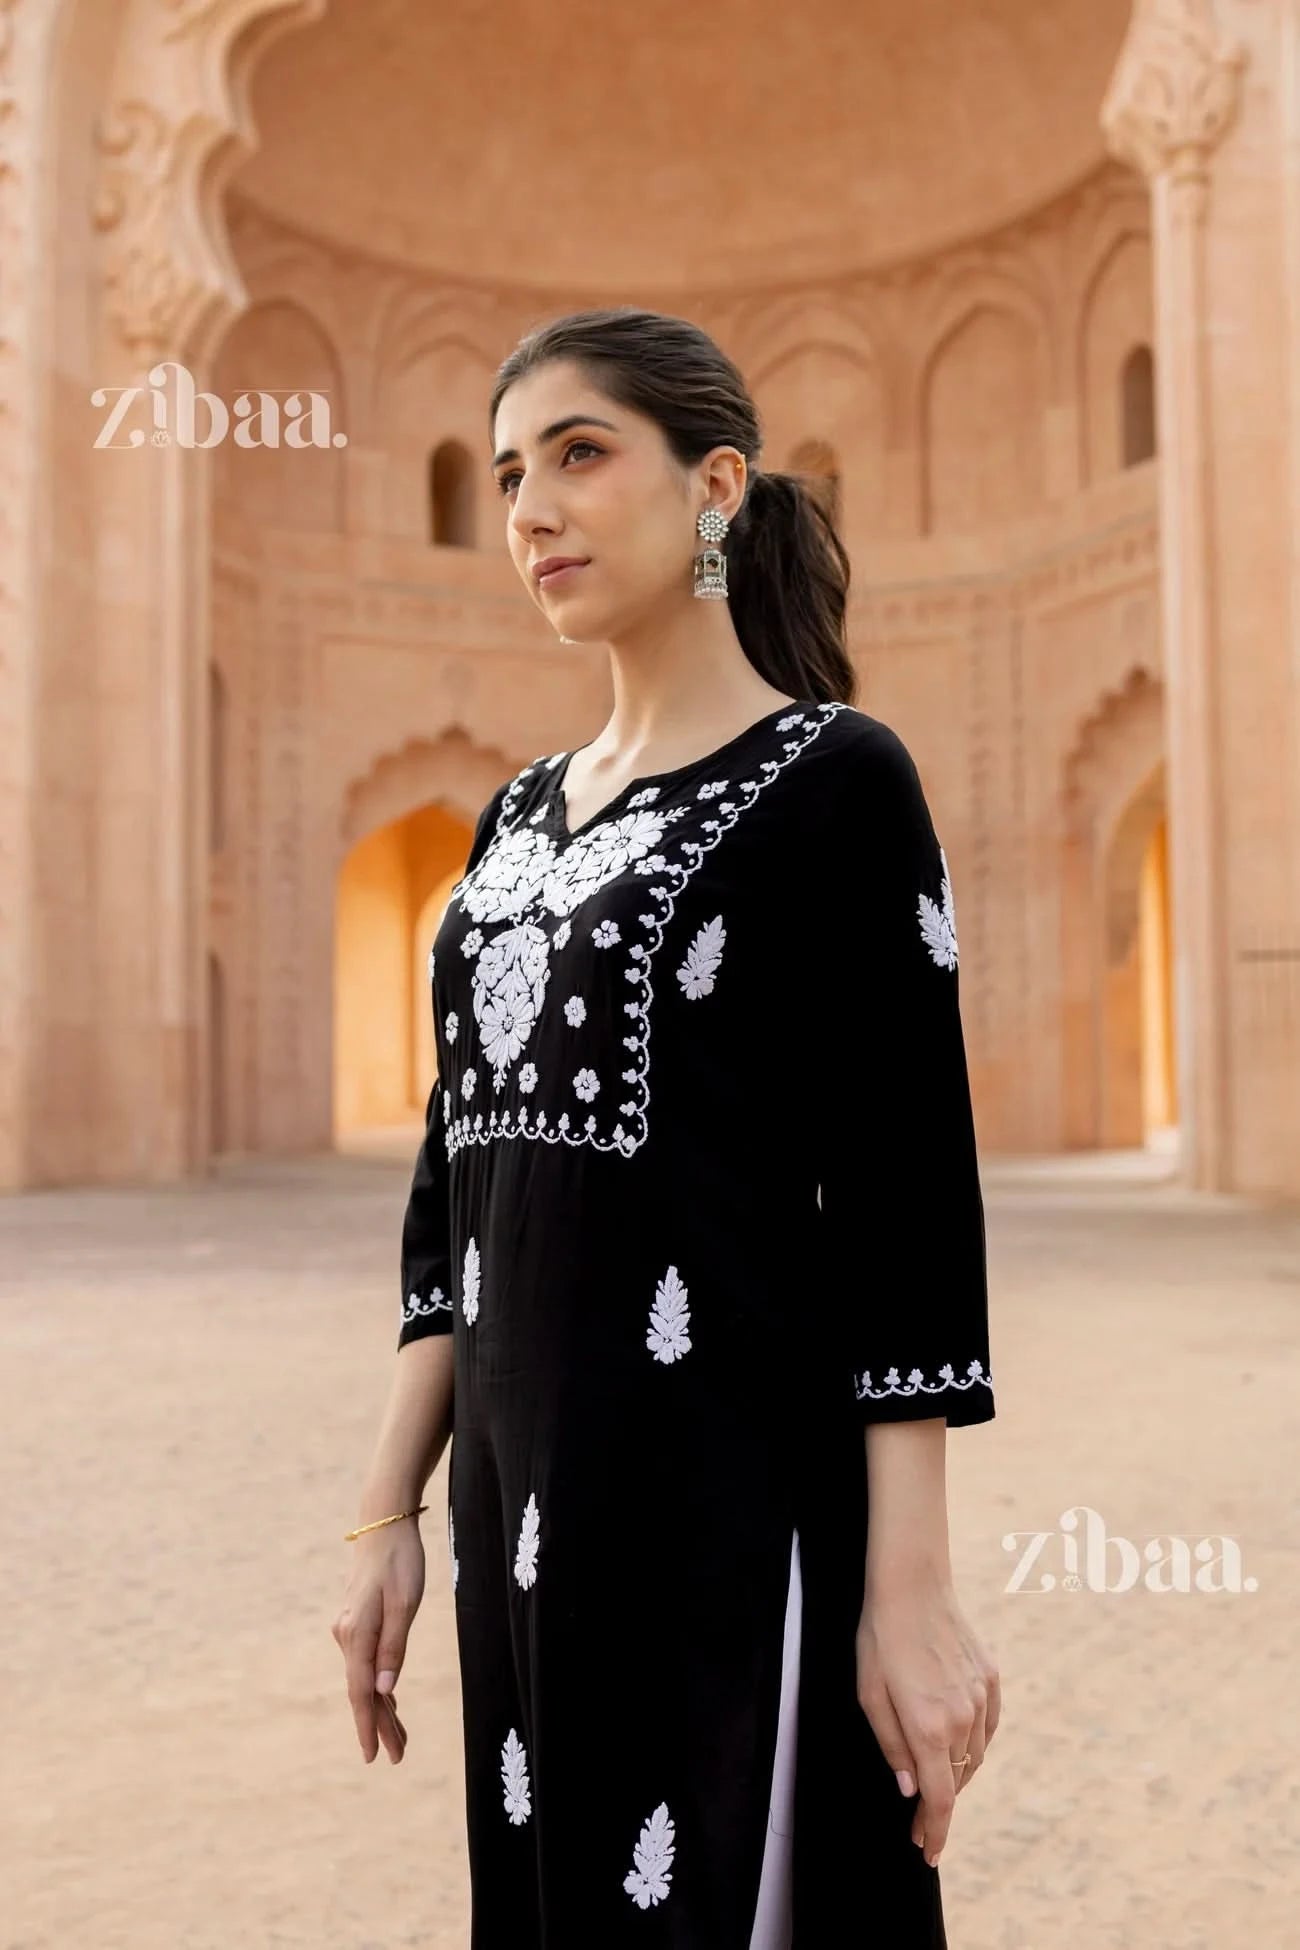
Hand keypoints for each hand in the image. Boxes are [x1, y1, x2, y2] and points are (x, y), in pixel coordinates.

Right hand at [331, 1519, 426, 1762]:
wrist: (383, 1524)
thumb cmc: (400, 1562)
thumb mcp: (406, 1604)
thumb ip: (394, 1647)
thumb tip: (386, 1689)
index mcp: (356, 1634)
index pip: (361, 1692)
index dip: (367, 1727)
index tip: (372, 1757)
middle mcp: (346, 1636)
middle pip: (363, 1690)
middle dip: (380, 1725)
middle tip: (399, 1757)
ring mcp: (349, 1630)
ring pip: (365, 1678)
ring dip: (382, 1708)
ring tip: (400, 1740)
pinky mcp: (357, 1623)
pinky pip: (367, 1662)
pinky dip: (379, 1685)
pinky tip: (390, 1702)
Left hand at [854, 1573, 1000, 1867]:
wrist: (913, 1584)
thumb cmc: (880, 1637)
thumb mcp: (869, 1695)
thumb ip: (891, 1746)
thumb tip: (908, 1787)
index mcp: (929, 1728)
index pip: (939, 1799)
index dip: (934, 1832)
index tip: (928, 1854)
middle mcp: (962, 1718)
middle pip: (958, 1780)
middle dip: (938, 1804)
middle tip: (918, 1819)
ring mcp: (980, 1697)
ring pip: (975, 1755)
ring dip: (957, 1773)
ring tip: (934, 1780)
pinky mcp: (990, 1678)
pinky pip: (988, 1725)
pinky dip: (975, 1743)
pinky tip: (960, 1741)